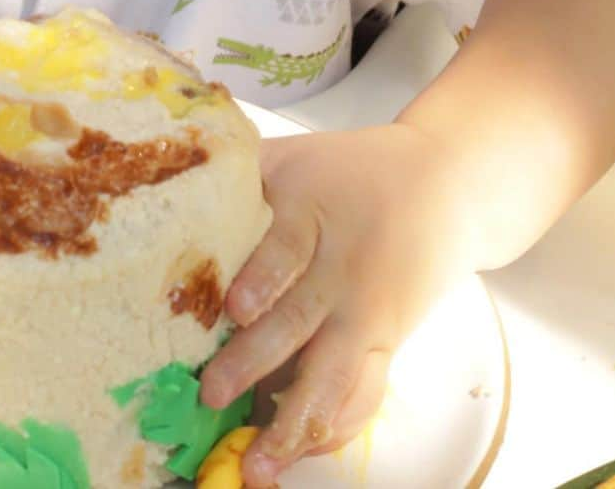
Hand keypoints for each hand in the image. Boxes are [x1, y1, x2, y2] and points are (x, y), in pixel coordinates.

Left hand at [199, 125, 473, 486]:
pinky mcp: (386, 342)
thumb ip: (239, 171)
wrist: (445, 183)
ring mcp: (366, 312)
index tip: (236, 306)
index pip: (287, 246)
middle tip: (213, 393)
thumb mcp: (297, 156)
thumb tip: (169, 173)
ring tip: (259, 464)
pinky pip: (364, 394)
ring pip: (335, 374)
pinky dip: (334, 428)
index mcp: (314, 212)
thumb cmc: (353, 169)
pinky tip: (300, 455)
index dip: (263, 275)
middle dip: (255, 360)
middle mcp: (342, 268)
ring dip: (296, 423)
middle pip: (300, 318)